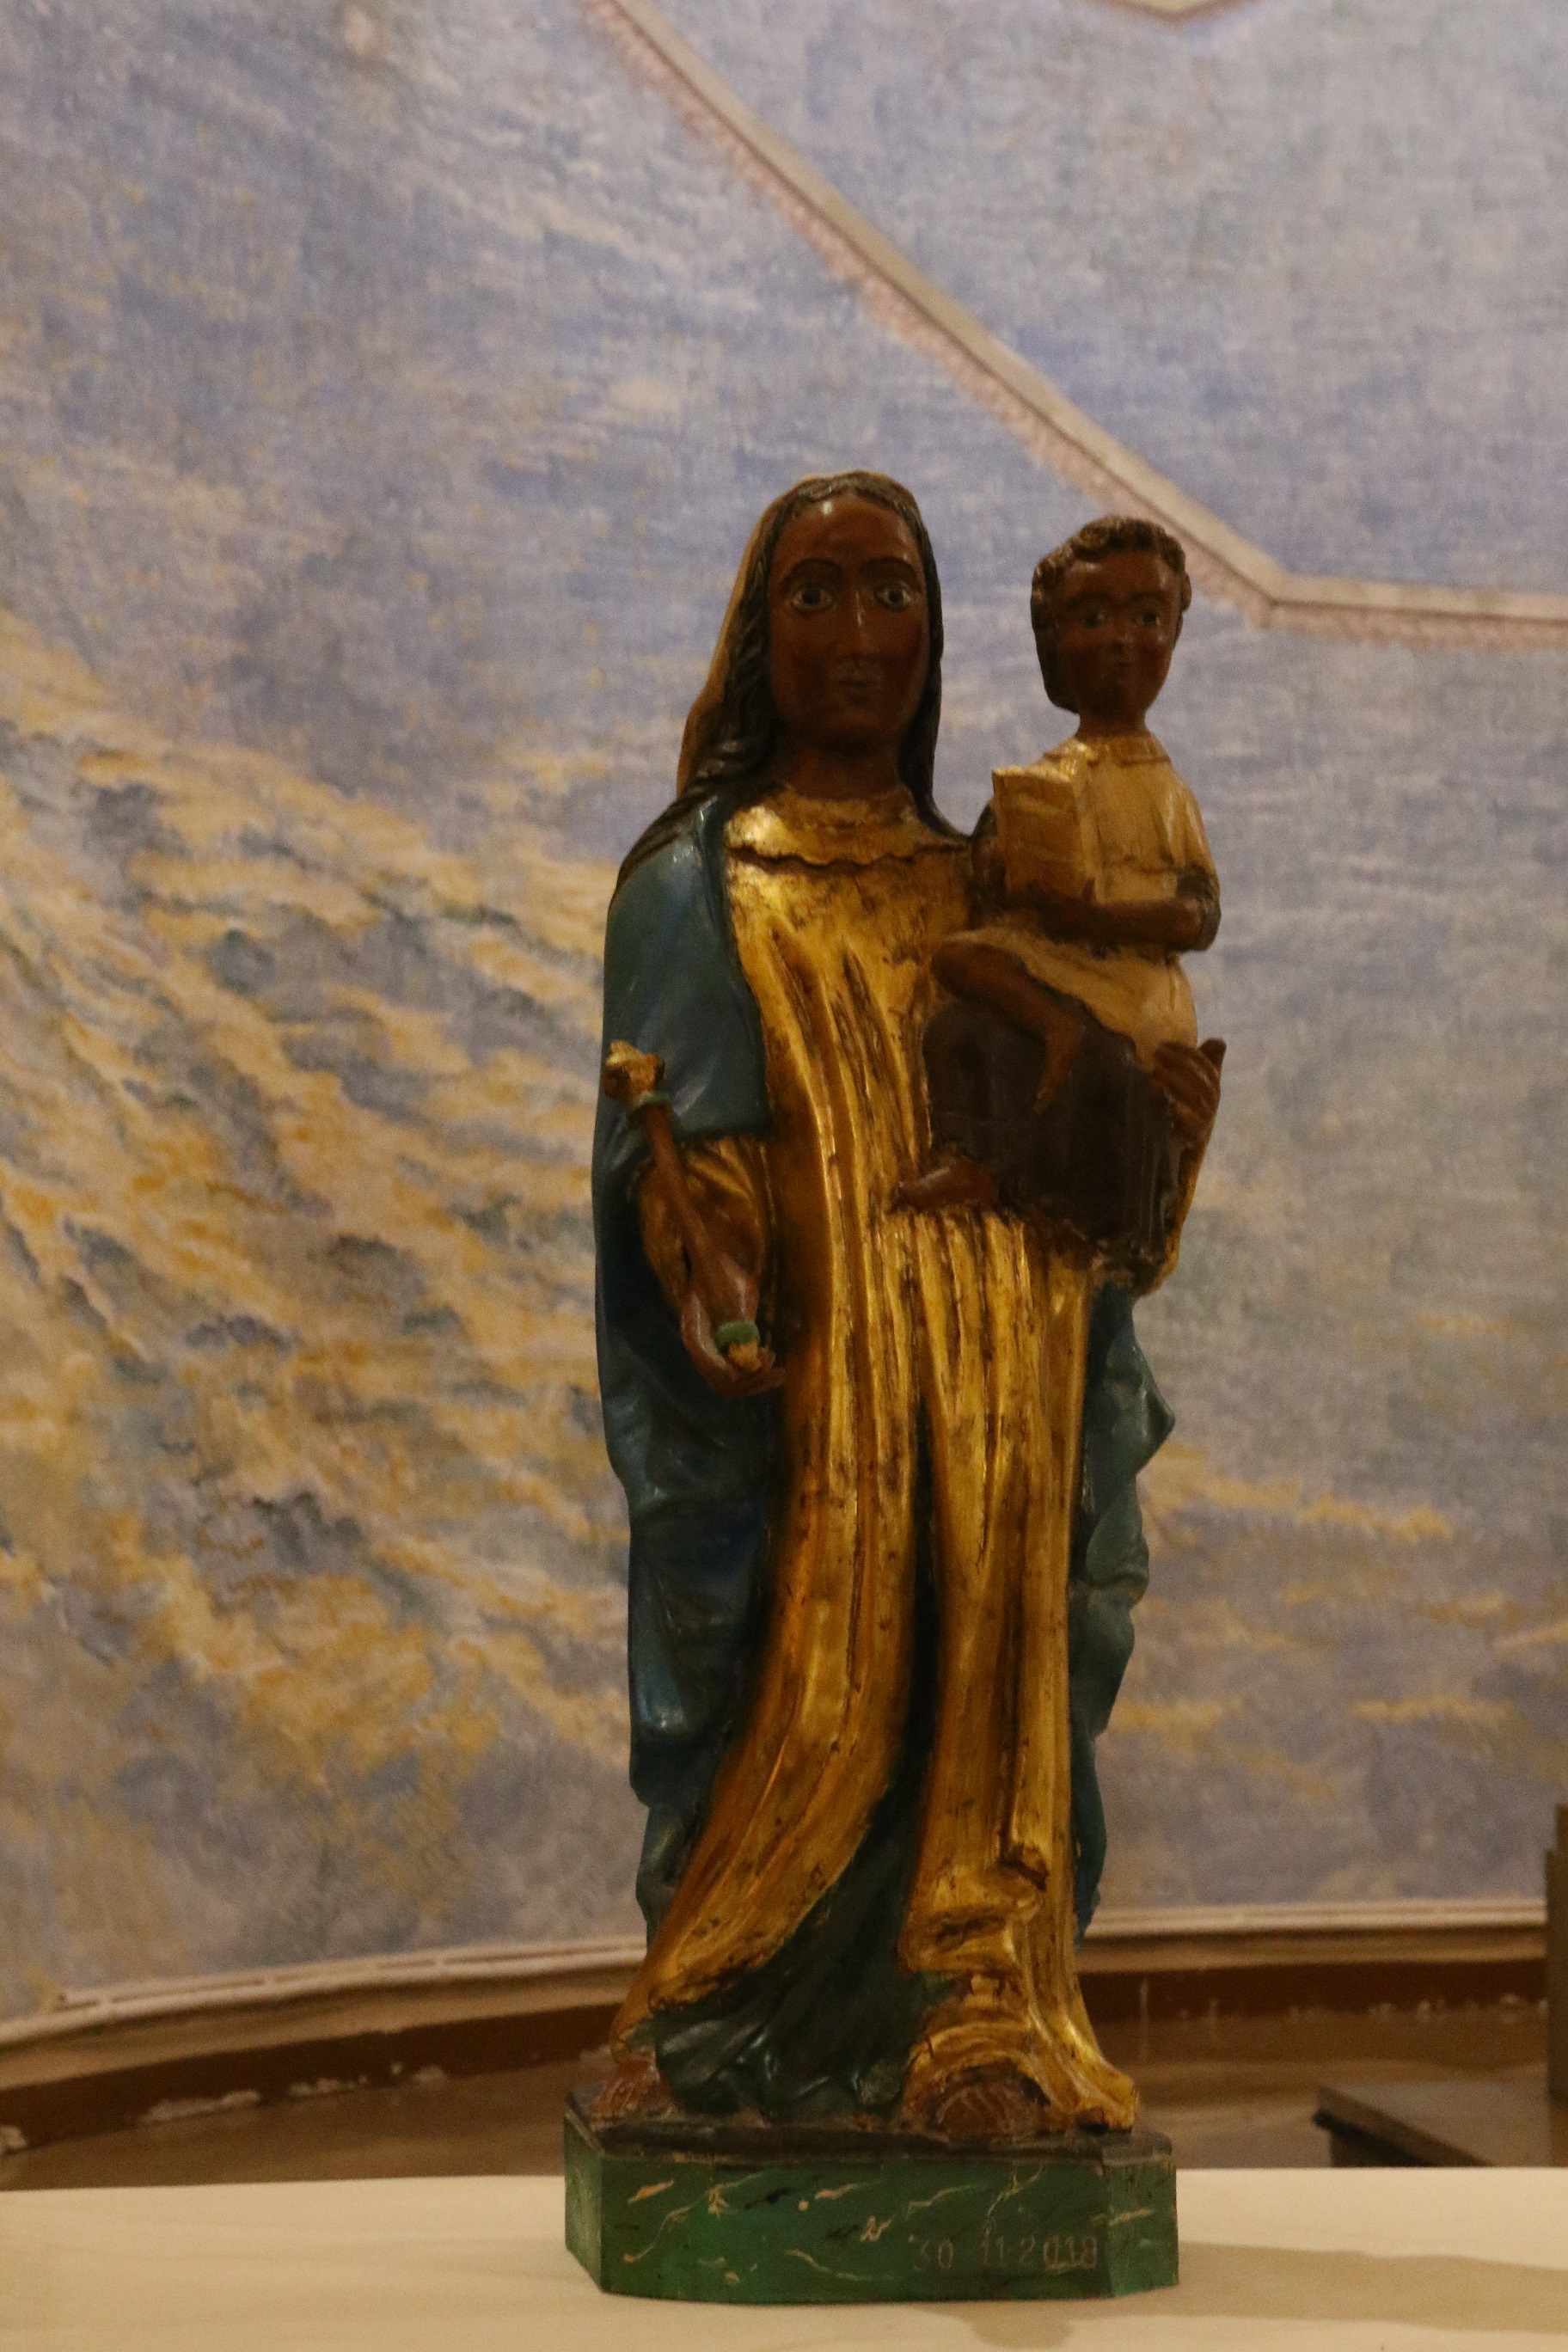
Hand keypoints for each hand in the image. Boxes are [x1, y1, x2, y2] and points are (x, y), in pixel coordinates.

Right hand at [679, 1274, 785, 1396]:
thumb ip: (736, 1317)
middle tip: (777, 1373)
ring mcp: (712, 1350)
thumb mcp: (733, 1291)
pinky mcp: (725, 1349)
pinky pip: (738, 1370)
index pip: (709, 1365)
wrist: (718, 1265)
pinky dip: (755, 1370)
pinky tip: (769, 1355)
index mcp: (694, 1333)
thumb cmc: (722, 1273)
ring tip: (779, 1372)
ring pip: (731, 1380)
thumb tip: (744, 1343)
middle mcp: (701, 1348)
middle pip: (721, 1380)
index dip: (733, 1372)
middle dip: (750, 1381)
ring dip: (755, 1380)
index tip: (759, 1366)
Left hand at [1151, 1037, 1224, 1146]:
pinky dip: (1181, 1111)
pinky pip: (1191, 1121)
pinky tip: (1168, 1101)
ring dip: (1175, 1082)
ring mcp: (1205, 1116)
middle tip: (1156, 1054)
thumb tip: (1219, 1041)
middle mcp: (1212, 1098)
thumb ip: (1206, 1060)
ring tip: (1156, 1072)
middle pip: (1199, 1077)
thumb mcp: (1200, 1081)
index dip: (1185, 1052)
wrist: (1192, 1139)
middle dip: (1178, 1062)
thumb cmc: (1193, 1104)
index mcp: (1212, 1082)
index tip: (1164, 1044)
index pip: (1203, 1062)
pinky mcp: (1197, 1134)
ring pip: (1194, 1096)